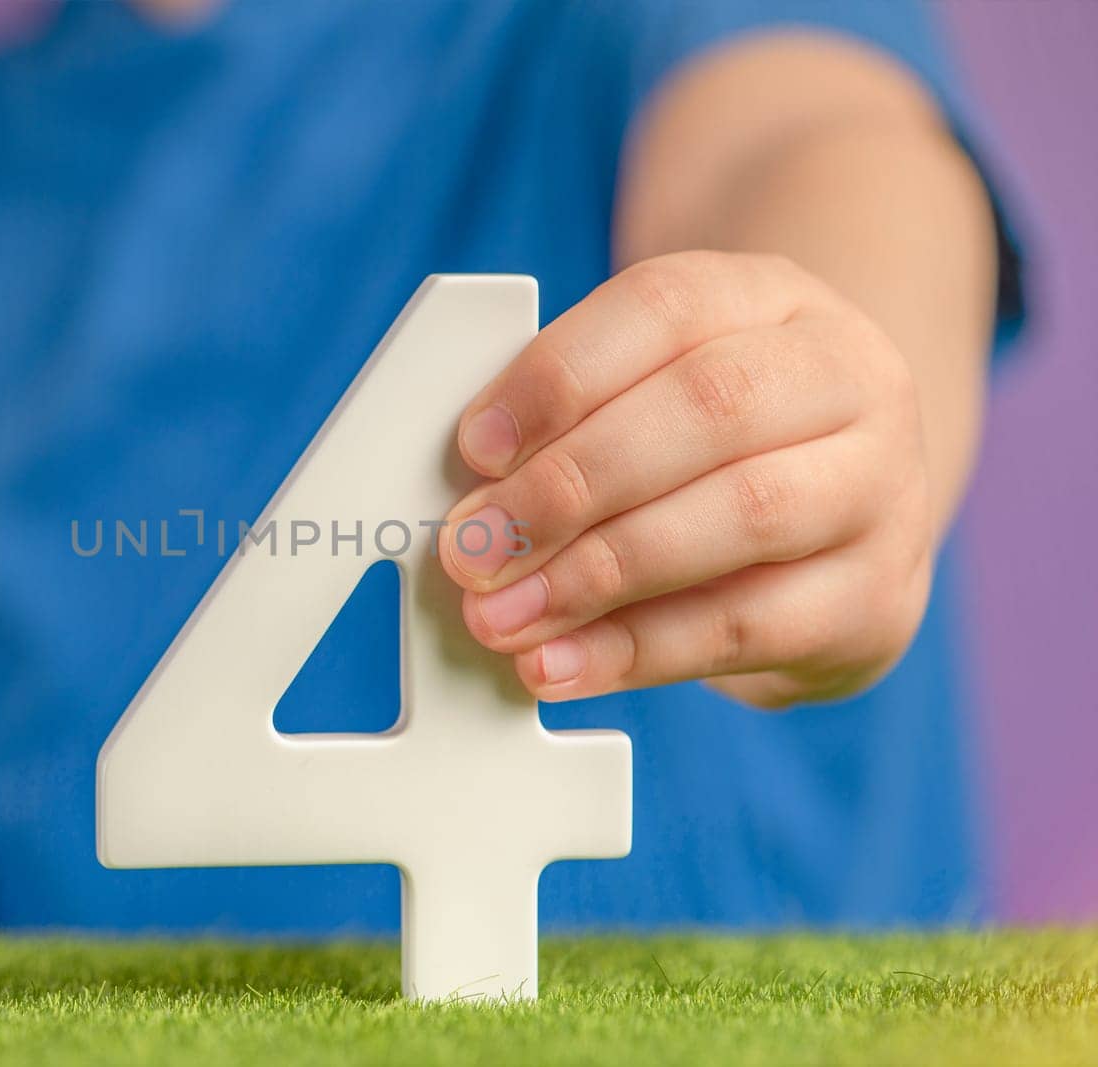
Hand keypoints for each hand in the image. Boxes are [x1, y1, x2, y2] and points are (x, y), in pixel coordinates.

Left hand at [438, 250, 933, 709]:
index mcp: (771, 297)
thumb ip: (565, 422)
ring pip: (745, 517)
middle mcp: (850, 376)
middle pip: (709, 407)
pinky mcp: (879, 599)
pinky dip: (637, 651)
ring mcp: (883, 488)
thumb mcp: (648, 392)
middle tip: (476, 545)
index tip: (476, 447)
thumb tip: (469, 497)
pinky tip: (561, 664)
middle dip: (571, 484)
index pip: (665, 306)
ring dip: (599, 575)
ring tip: (505, 615)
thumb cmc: (711, 448)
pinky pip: (750, 627)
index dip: (560, 376)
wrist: (842, 517)